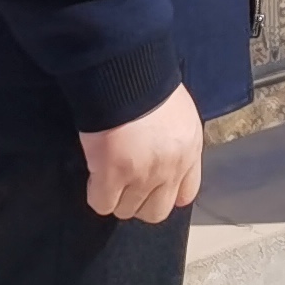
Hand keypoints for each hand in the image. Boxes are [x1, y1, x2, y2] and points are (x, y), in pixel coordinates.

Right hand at [81, 84, 204, 223]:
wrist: (126, 72)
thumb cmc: (149, 84)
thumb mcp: (178, 114)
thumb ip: (174, 141)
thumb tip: (160, 157)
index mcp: (190, 150)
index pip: (186, 194)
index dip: (164, 194)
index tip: (151, 186)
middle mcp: (172, 167)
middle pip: (156, 212)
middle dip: (139, 202)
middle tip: (124, 183)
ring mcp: (144, 174)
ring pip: (127, 210)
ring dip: (115, 197)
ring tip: (107, 174)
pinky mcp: (114, 175)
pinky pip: (102, 204)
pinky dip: (96, 194)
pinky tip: (95, 175)